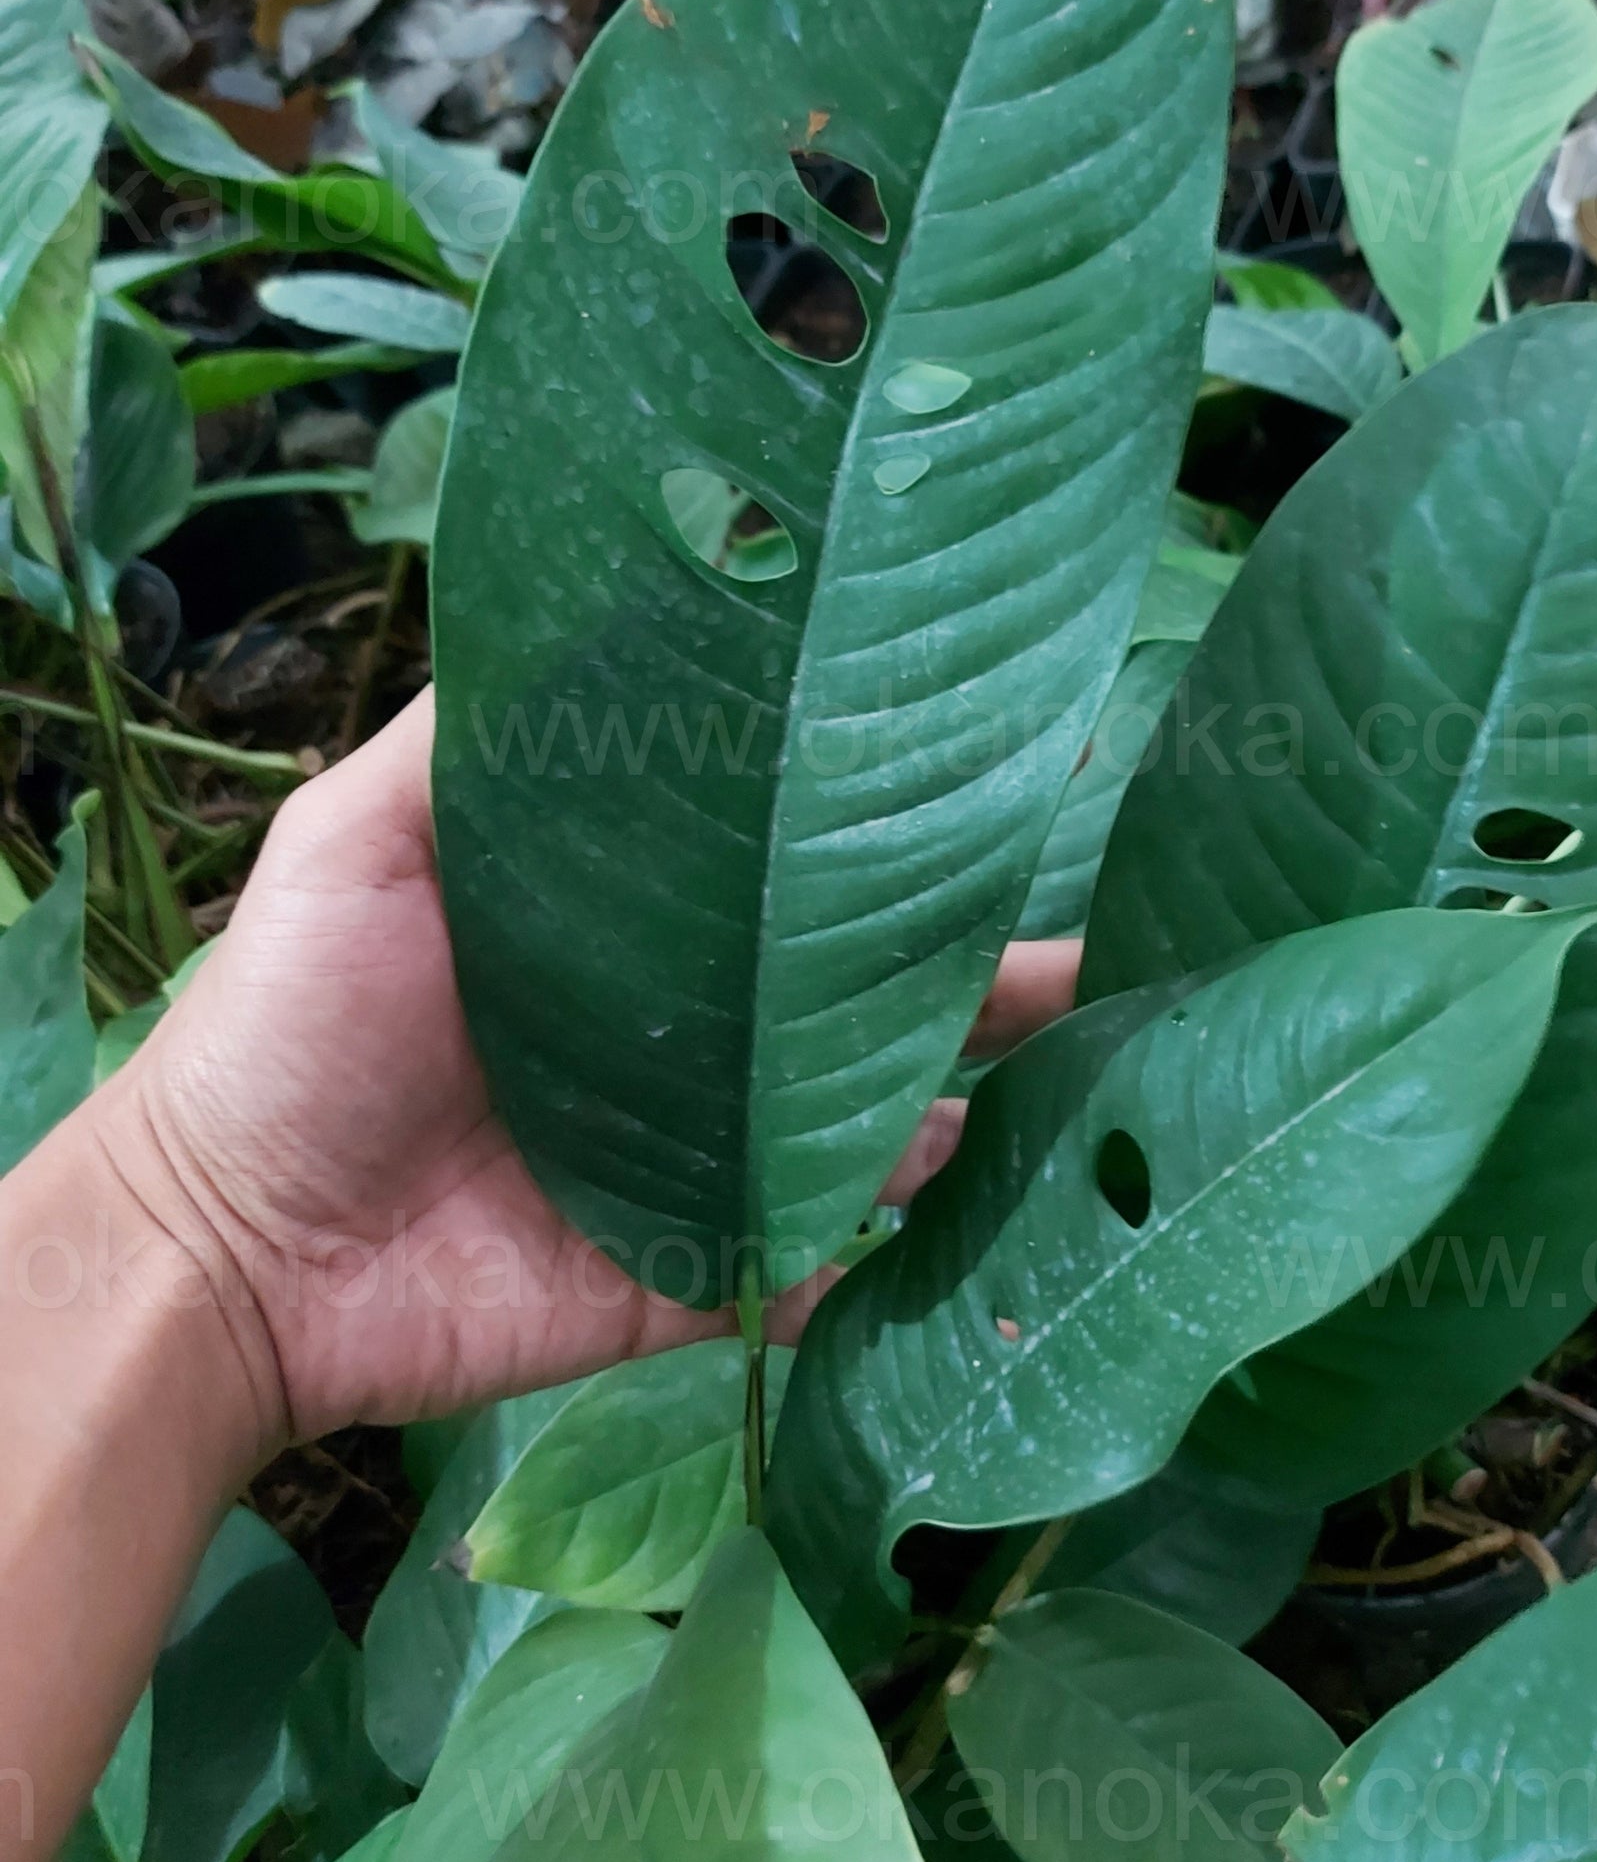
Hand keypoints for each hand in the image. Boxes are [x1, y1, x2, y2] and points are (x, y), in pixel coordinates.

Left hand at [91, 690, 1078, 1456]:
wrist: (225, 1249)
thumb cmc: (287, 1017)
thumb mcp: (368, 829)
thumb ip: (489, 731)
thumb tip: (620, 584)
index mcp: (635, 925)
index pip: (792, 862)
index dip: (896, 826)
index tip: (1012, 772)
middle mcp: (689, 1036)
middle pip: (861, 999)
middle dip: (982, 972)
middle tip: (1106, 946)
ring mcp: (702, 1162)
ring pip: (870, 1126)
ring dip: (975, 1098)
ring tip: (1082, 1058)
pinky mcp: (692, 1278)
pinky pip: (815, 1260)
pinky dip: (891, 1238)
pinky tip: (964, 1180)